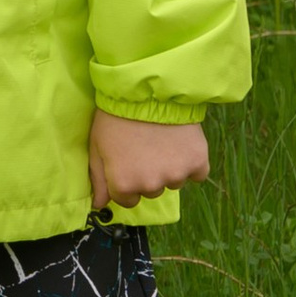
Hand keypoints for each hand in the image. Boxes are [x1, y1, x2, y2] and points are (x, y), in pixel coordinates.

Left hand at [90, 110, 208, 211]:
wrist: (148, 90)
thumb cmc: (116, 117)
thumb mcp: (97, 146)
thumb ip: (98, 179)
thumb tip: (99, 205)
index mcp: (124, 184)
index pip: (127, 200)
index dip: (126, 180)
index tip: (127, 161)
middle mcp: (151, 185)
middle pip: (151, 191)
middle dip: (148, 174)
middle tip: (144, 147)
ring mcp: (176, 175)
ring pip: (174, 181)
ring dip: (169, 168)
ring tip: (162, 141)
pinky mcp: (198, 162)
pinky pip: (197, 174)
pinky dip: (191, 162)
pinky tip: (181, 144)